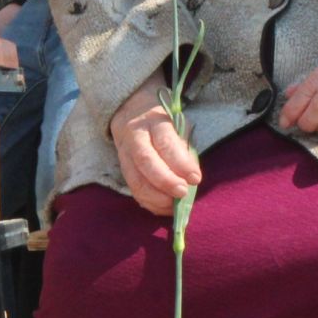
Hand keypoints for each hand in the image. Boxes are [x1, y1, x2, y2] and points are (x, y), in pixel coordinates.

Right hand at [110, 72, 201, 216]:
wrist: (131, 110)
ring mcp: (124, 153)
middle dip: (166, 181)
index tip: (196, 178)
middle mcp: (136, 136)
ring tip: (173, 206)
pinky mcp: (121, 167)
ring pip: (135, 178)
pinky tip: (162, 207)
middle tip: (183, 193)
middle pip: (146, 162)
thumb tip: (192, 177)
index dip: (181, 163)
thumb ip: (184, 147)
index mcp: (155, 121)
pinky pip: (132, 188)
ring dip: (155, 197)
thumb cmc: (164, 120)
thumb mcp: (178, 123)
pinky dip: (147, 201)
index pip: (166, 143)